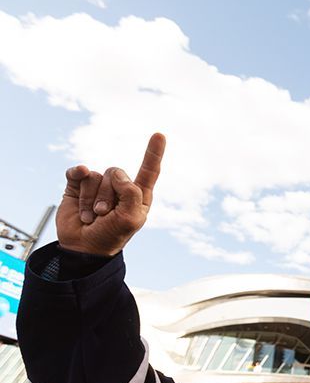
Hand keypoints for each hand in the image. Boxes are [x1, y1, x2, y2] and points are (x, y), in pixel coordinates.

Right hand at [56, 134, 165, 255]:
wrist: (84, 247)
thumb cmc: (111, 235)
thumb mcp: (130, 219)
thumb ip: (131, 193)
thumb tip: (117, 174)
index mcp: (138, 195)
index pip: (149, 171)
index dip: (153, 153)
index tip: (160, 134)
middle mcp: (120, 188)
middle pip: (116, 173)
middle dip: (108, 196)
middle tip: (104, 215)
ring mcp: (99, 186)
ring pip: (96, 176)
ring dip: (91, 200)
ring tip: (93, 216)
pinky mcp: (78, 185)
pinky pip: (78, 172)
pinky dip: (77, 175)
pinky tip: (78, 177)